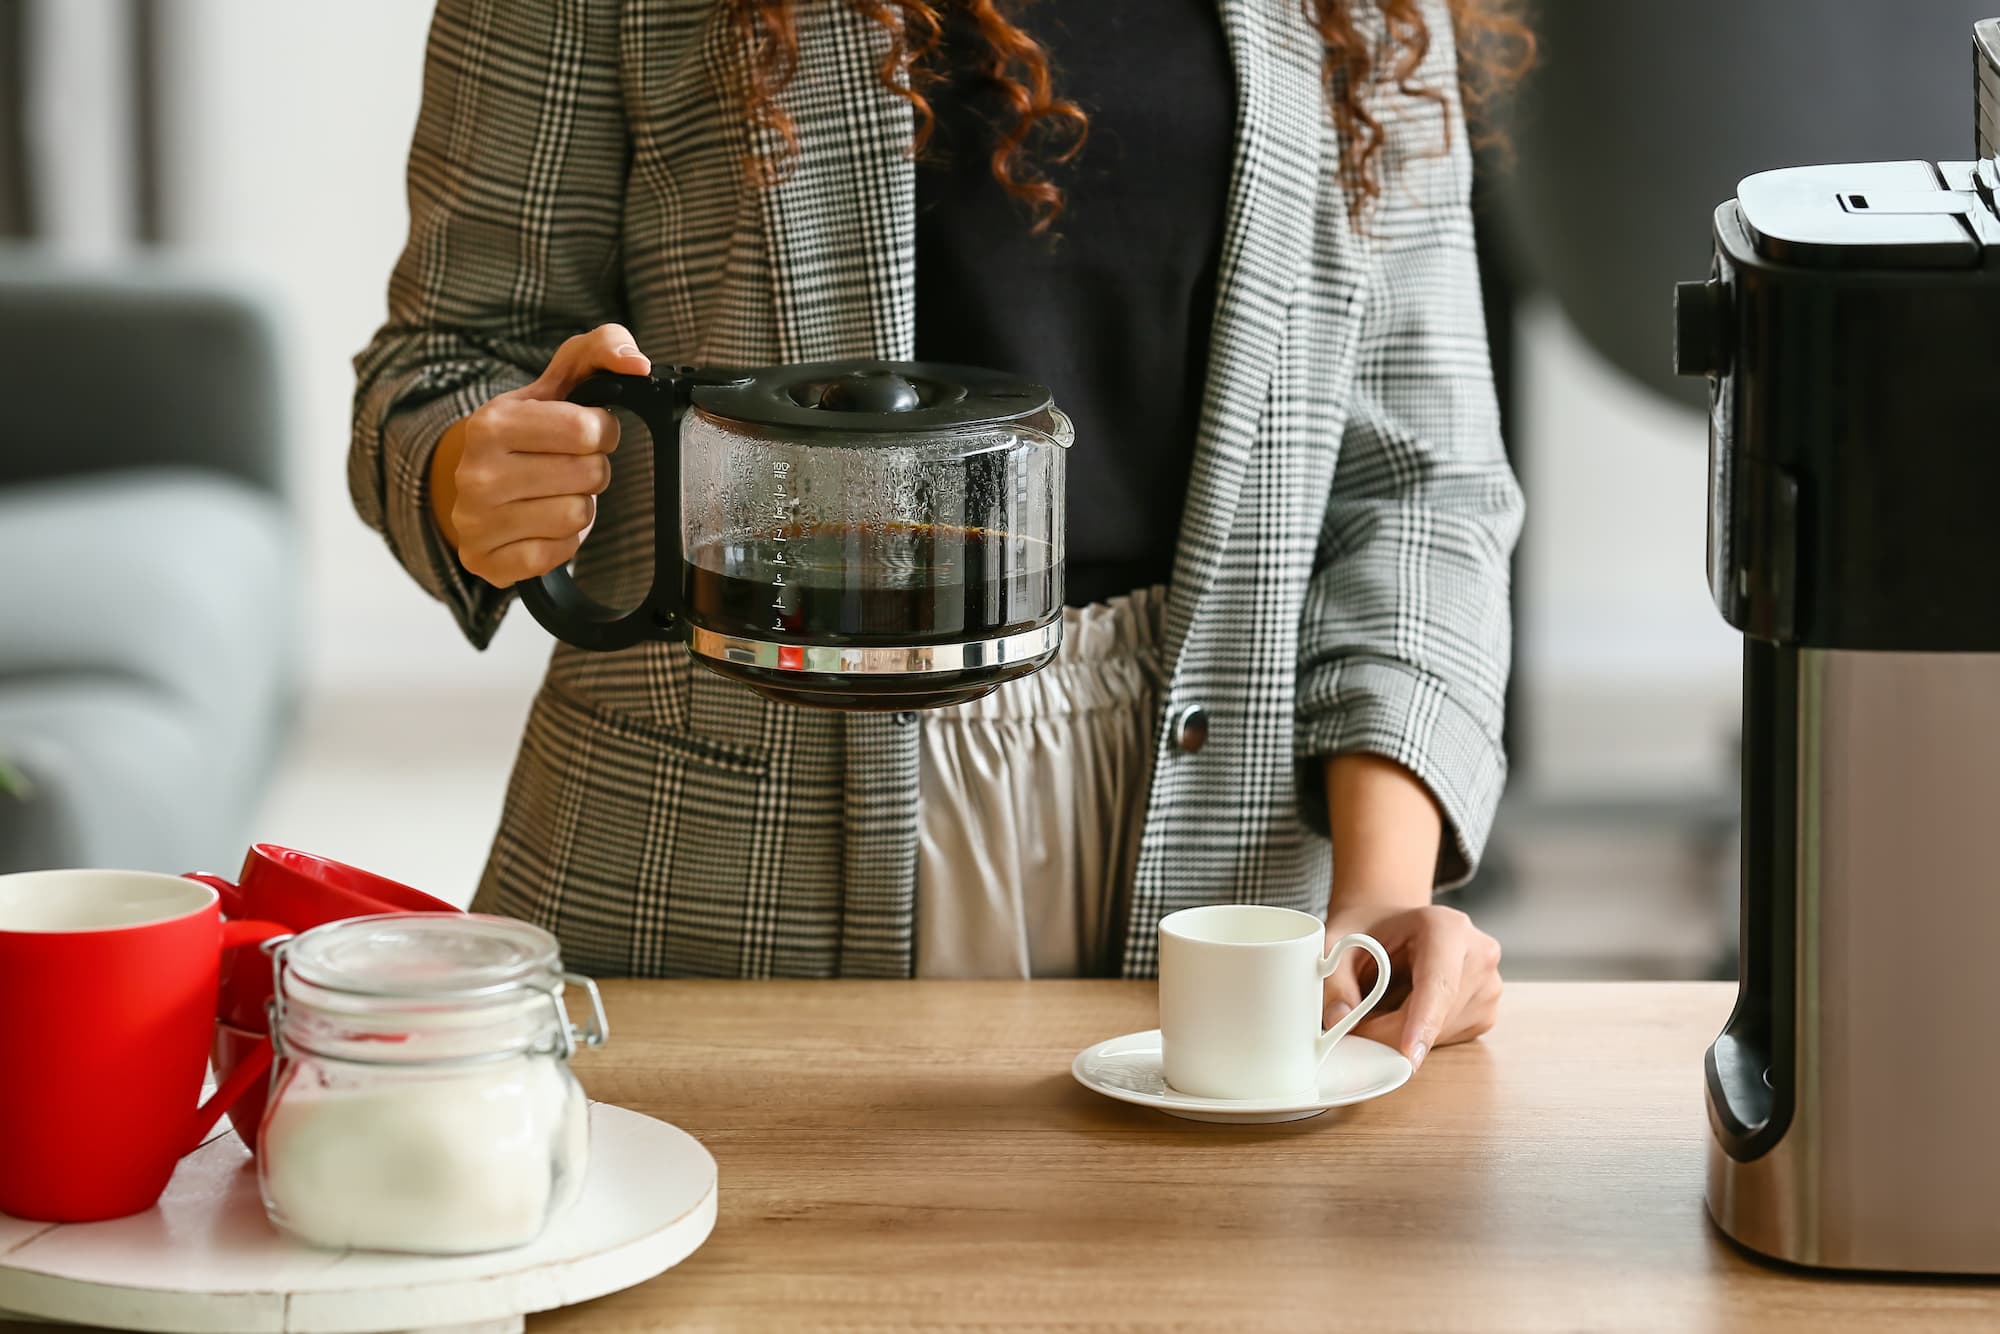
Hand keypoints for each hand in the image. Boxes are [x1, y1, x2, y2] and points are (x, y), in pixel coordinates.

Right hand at [429, 323, 651, 587]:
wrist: (476, 483)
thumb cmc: (528, 430)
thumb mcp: (559, 381)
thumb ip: (601, 350)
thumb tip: (637, 363)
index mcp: (491, 423)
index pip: (584, 430)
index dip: (602, 432)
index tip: (588, 433)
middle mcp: (475, 473)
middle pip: (588, 476)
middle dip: (592, 469)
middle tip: (569, 465)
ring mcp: (476, 522)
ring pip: (577, 518)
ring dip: (579, 506)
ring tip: (553, 493)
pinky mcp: (486, 561)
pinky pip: (559, 554)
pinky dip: (563, 542)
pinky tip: (542, 524)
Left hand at [1321, 901, 1500, 1070]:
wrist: (1394, 927)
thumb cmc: (1370, 930)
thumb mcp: (1339, 942)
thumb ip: (1336, 981)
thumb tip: (1340, 1020)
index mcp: (1446, 927)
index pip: (1439, 982)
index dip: (1422, 1021)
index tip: (1408, 1053)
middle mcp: (1478, 954)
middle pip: (1439, 1015)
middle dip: (1393, 1033)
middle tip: (1355, 1029)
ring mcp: (1488, 985)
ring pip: (1444, 1033)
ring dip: (1403, 1036)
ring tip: (1378, 1008)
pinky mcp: (1485, 1011)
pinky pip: (1449, 1038)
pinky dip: (1418, 1037)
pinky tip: (1403, 1011)